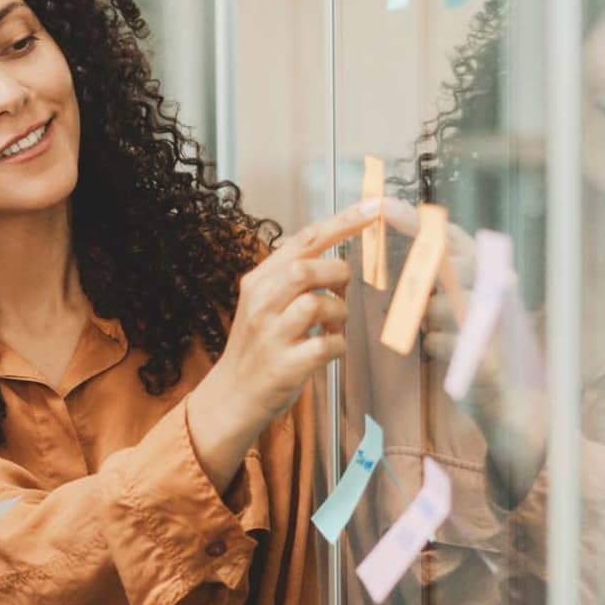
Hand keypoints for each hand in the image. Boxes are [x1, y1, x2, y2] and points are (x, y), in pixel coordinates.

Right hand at [186, 201, 379, 484]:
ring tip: (332, 326)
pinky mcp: (285, 364)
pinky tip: (328, 349)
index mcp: (258, 281)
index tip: (373, 209)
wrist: (232, 395)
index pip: (303, 240)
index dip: (342, 222)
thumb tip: (338, 258)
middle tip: (341, 291)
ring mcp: (272, 334)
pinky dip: (338, 345)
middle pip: (307, 268)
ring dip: (339, 314)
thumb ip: (293, 278)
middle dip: (337, 275)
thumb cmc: (257, 347)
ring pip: (319, 303)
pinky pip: (327, 345)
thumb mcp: (265, 303)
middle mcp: (261, 303)